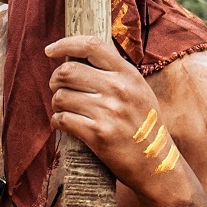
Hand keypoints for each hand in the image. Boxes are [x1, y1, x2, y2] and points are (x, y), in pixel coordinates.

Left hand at [44, 33, 180, 196]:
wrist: (156, 162)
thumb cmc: (144, 125)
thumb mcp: (139, 90)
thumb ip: (115, 71)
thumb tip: (80, 53)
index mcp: (128, 74)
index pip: (91, 45)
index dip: (65, 44)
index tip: (50, 50)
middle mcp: (119, 89)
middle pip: (67, 70)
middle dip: (55, 80)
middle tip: (58, 88)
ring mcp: (109, 112)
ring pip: (61, 96)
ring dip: (56, 103)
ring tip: (64, 109)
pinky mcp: (98, 135)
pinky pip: (62, 119)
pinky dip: (57, 121)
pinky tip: (64, 124)